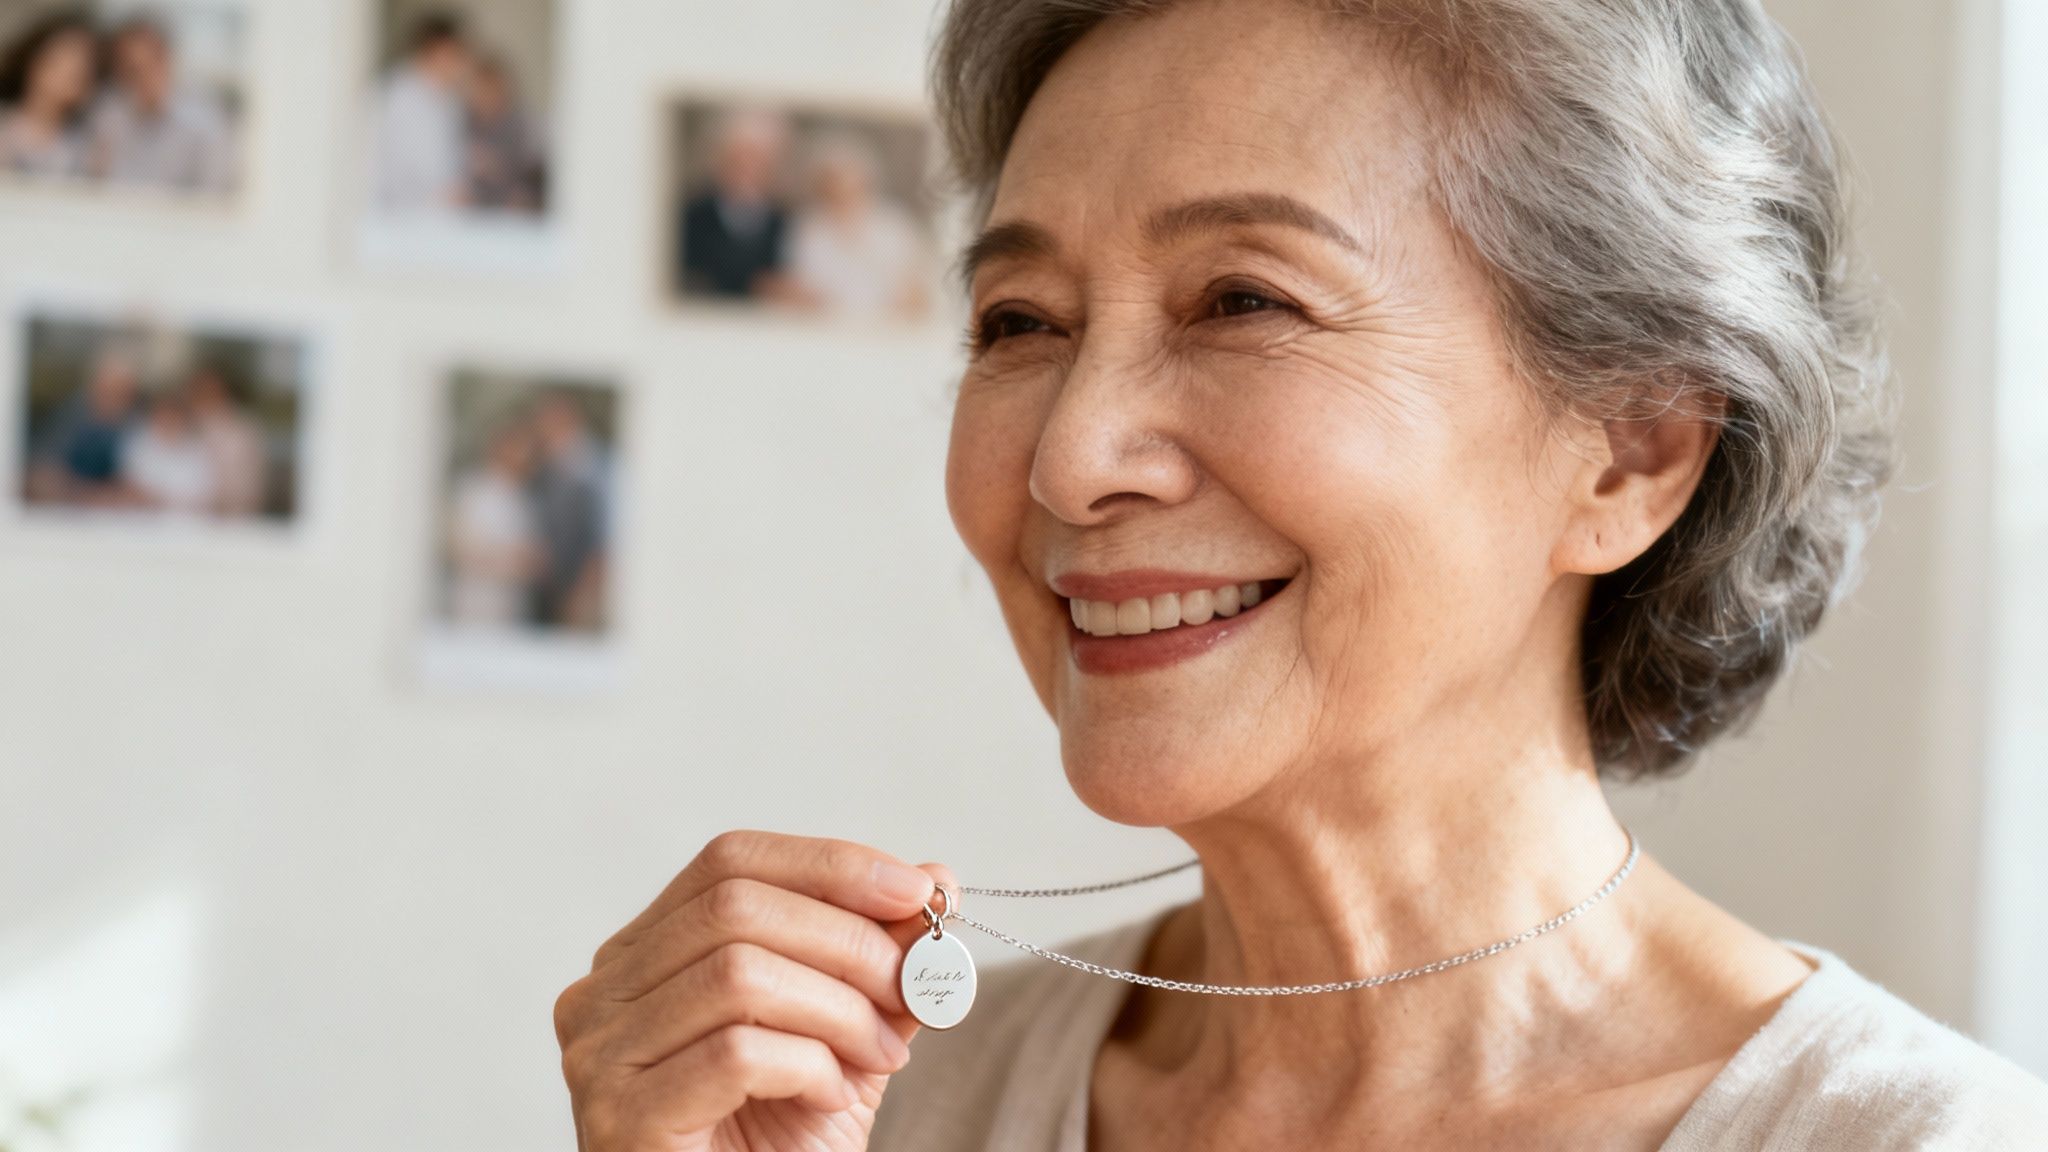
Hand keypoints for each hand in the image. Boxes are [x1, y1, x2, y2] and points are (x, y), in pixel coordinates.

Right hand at [555, 829, 955, 1150]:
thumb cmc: (781, 1144)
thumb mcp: (847, 1035)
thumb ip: (880, 959)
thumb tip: (935, 874)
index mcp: (644, 954)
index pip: (729, 861)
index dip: (830, 865)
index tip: (920, 888)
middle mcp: (603, 992)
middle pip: (734, 906)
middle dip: (849, 939)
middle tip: (912, 985)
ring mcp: (600, 1054)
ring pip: (737, 973)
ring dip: (839, 1009)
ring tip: (882, 1056)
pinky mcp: (619, 1116)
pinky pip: (734, 1053)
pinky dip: (808, 1066)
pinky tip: (830, 1098)